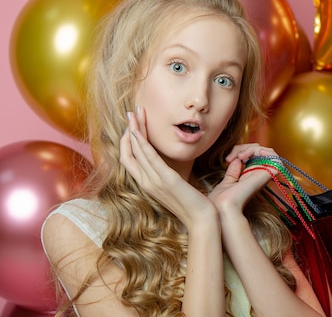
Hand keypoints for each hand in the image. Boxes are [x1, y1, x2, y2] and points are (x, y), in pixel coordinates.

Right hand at [120, 108, 216, 226]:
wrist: (201, 220)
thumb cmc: (192, 203)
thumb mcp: (176, 185)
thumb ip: (168, 173)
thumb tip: (169, 161)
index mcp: (147, 184)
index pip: (129, 158)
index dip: (128, 140)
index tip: (134, 123)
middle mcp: (146, 183)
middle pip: (128, 152)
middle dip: (129, 130)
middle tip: (132, 112)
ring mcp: (154, 182)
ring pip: (136, 152)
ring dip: (134, 130)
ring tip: (135, 113)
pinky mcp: (166, 180)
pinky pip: (149, 159)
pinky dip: (142, 144)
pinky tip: (139, 131)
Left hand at [209, 143, 278, 212]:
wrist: (223, 206)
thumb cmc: (222, 199)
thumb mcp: (227, 181)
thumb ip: (234, 171)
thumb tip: (238, 160)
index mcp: (250, 176)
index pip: (252, 156)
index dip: (240, 150)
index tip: (228, 158)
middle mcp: (258, 174)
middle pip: (259, 151)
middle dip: (244, 147)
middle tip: (231, 157)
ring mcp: (264, 174)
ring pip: (266, 151)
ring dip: (253, 148)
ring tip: (241, 156)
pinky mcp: (268, 174)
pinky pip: (274, 158)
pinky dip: (266, 151)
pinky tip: (255, 153)